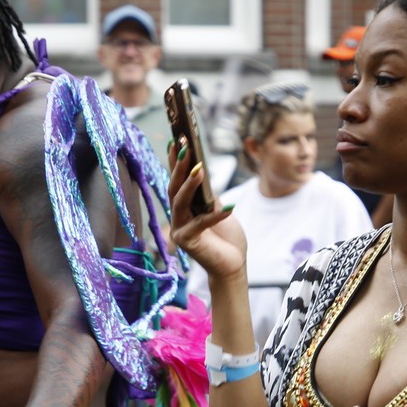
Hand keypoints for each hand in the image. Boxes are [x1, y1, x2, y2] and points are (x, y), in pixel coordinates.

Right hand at [167, 138, 246, 283]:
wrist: (232, 266)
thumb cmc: (226, 239)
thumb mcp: (218, 211)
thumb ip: (208, 196)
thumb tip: (201, 173)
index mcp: (183, 209)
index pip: (177, 181)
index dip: (176, 161)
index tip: (177, 140)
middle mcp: (177, 217)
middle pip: (174, 188)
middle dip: (179, 166)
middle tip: (184, 146)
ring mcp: (179, 230)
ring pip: (180, 202)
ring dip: (190, 184)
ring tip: (199, 168)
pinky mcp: (187, 241)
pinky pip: (201, 223)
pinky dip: (215, 216)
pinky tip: (228, 208)